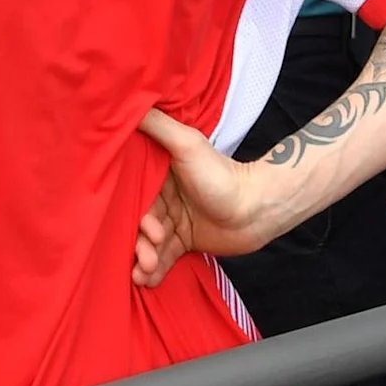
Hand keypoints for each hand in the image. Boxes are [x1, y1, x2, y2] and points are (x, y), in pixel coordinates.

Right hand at [130, 108, 286, 285]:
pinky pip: (164, 257)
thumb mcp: (187, 144)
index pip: (133, 195)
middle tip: (145, 259)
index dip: (132, 213)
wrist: (259, 208)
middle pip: (139, 222)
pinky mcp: (184, 241)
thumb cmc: (223, 175)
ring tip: (143, 276)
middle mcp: (162, 195)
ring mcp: (173, 220)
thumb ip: (157, 125)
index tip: (141, 228)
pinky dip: (155, 271)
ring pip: (149, 243)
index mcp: (158, 172)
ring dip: (144, 260)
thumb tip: (126, 102)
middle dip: (138, 243)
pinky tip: (148, 283)